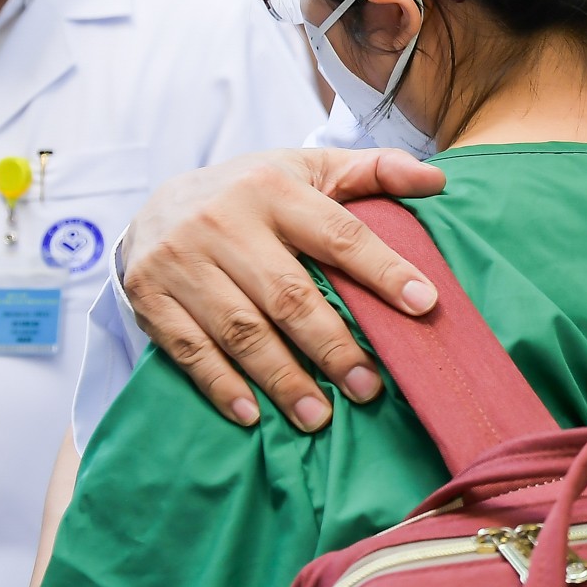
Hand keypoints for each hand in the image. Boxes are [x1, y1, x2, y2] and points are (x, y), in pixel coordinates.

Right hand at [123, 149, 445, 430]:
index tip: (425, 305)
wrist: (158, 202)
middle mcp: (224, 221)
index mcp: (274, 188)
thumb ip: (376, 171)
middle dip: (333, 346)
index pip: (339, 233)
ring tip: (320, 416)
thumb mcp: (312, 169)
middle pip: (288, 294)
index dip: (384, 271)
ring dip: (283, 378)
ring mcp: (181, 260)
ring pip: (240, 329)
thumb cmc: (256, 193)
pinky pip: (189, 349)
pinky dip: (222, 386)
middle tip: (369, 388)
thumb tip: (438, 180)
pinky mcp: (148, 296)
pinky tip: (254, 415)